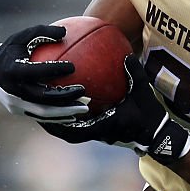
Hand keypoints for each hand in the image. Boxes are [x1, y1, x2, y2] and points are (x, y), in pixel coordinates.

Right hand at [0, 24, 88, 121]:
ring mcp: (15, 104)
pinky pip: (41, 116)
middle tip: (83, 92)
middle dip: (65, 97)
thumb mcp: (21, 37)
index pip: (36, 72)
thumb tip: (64, 31)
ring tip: (84, 109)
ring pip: (44, 112)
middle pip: (43, 98)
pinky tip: (74, 115)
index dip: (55, 70)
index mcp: (13, 71)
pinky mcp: (18, 112)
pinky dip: (58, 117)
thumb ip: (41, 32)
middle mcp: (13, 90)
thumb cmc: (10, 51)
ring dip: (65, 112)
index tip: (73, 67)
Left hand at [39, 55, 189, 164]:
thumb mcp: (143, 93)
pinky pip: (79, 125)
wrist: (158, 135)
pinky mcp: (99, 133)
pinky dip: (68, 117)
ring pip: (68, 130)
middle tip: (31, 107)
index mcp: (101, 127)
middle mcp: (95, 133)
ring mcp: (96, 134)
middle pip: (63, 131)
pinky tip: (63, 101)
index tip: (40, 108)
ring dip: (54, 120)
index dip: (55, 120)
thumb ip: (134, 74)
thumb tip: (126, 55)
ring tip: (39, 106)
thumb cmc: (150, 116)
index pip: (73, 127)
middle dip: (47, 121)